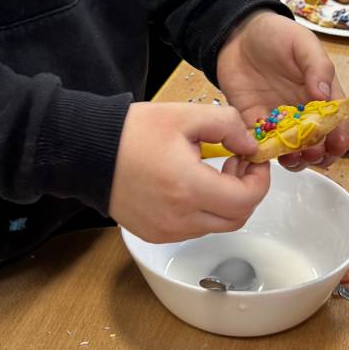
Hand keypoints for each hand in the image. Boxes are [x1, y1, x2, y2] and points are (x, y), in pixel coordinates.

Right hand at [109, 101, 266, 241]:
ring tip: (212, 170)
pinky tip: (192, 183)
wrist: (89, 153)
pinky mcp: (155, 234)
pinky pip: (194, 229)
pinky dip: (204, 210)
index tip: (253, 159)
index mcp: (189, 187)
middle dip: (246, 190)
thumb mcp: (184, 115)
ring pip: (216, 225)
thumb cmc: (131, 133)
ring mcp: (166, 231)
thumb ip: (226, 124)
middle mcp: (180, 218)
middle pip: (237, 219)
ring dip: (225, 201)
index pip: (246, 199)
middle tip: (237, 162)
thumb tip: (249, 144)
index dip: (259, 179)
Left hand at [216, 8, 348, 171]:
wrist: (237, 33)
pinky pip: (261, 143)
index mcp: (321, 92)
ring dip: (294, 159)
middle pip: (317, 141)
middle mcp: (302, 110)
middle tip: (311, 155)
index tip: (337, 146)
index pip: (336, 120)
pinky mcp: (254, 121)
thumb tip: (324, 95)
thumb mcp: (302, 43)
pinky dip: (263, 152)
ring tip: (290, 159)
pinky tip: (263, 154)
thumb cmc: (275, 34)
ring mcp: (279, 118)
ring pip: (291, 148)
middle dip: (318, 153)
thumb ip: (316, 66)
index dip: (339, 136)